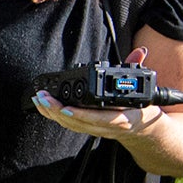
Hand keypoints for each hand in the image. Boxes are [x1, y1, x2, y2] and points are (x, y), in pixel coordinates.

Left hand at [30, 47, 160, 145]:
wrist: (142, 131)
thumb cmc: (140, 108)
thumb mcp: (142, 89)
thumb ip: (138, 68)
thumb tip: (141, 51)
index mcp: (122, 118)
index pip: (100, 118)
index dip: (83, 115)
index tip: (66, 109)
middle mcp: (107, 127)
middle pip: (79, 123)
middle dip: (58, 111)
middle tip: (44, 98)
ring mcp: (96, 130)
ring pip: (71, 125)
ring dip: (52, 114)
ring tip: (39, 100)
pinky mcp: (88, 130)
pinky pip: (69, 125)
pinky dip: (55, 117)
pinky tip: (43, 107)